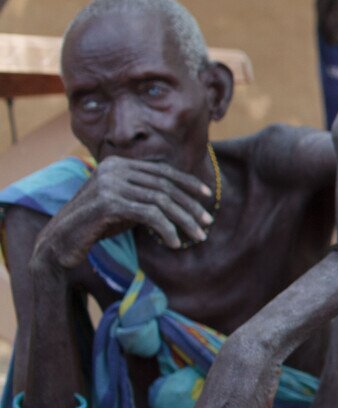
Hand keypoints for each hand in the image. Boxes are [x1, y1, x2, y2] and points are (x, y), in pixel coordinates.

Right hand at [40, 156, 212, 267]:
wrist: (60, 241)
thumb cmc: (96, 224)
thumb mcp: (125, 204)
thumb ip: (147, 196)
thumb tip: (185, 200)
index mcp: (118, 163)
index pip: (162, 171)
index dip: (187, 183)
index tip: (207, 196)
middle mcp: (113, 169)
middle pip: (165, 186)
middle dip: (190, 206)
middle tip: (207, 223)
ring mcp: (110, 184)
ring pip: (161, 201)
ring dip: (184, 221)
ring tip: (199, 237)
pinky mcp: (108, 203)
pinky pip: (149, 215)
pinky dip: (166, 230)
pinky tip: (174, 244)